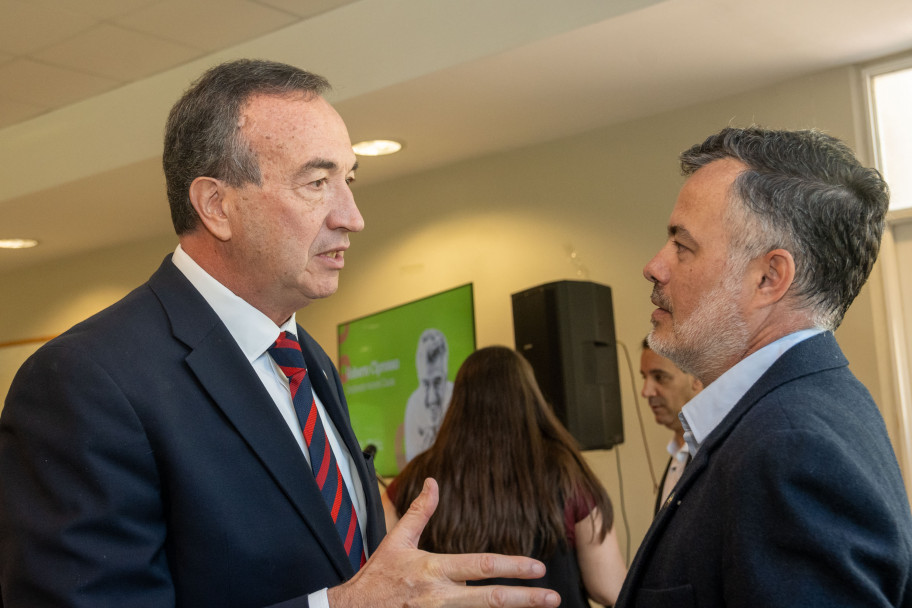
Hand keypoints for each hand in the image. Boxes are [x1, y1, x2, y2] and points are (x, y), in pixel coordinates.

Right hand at [328, 478, 560, 607]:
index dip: (512, 566)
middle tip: (552, 598)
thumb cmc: (377, 576)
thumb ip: (420, 513)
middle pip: (490, 599)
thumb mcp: (397, 541)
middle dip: (525, 599)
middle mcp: (439, 596)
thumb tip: (433, 483)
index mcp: (433, 569)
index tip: (538, 568)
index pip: (480, 566)